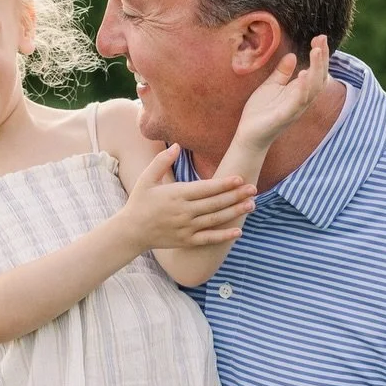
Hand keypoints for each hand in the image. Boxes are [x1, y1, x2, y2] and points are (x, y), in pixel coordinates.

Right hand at [119, 144, 254, 254]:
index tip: (239, 178)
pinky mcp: (187, 241)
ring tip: (251, 205)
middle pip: (215, 203)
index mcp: (176, 195)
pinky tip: (238, 231)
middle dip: (236, 196)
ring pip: (215, 220)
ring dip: (234, 212)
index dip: (223, 184)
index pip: (205, 188)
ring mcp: (186, 228)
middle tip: (254, 189)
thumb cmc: (140, 201)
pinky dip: (224, 236)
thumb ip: (162, 161)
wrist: (131, 231)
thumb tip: (177, 144)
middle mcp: (183, 212)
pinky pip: (209, 239)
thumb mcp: (146, 178)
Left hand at [235, 36, 331, 151]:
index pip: (316, 71)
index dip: (320, 56)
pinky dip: (303, 88)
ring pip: (313, 88)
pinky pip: (298, 101)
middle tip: (322, 39)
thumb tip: (292, 55)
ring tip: (317, 51)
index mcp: (299, 91)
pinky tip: (304, 73)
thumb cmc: (260, 112)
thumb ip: (282, 72)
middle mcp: (302, 99)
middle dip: (322, 58)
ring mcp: (295, 108)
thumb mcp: (271, 86)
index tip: (320, 38)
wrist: (249, 135)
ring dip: (316, 69)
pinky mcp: (285, 116)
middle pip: (319, 78)